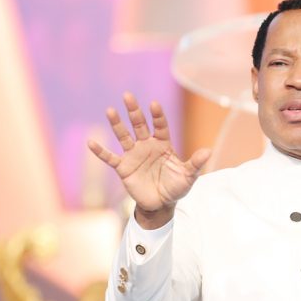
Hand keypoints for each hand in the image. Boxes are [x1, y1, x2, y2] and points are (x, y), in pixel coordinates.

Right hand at [87, 93, 210, 227]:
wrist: (161, 204)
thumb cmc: (176, 187)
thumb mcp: (188, 176)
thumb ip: (196, 164)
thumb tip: (209, 151)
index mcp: (163, 144)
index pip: (160, 126)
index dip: (157, 116)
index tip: (154, 105)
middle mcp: (147, 145)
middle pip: (139, 125)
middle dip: (134, 111)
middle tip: (127, 96)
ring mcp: (134, 155)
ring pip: (124, 136)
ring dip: (117, 124)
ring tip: (110, 111)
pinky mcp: (123, 167)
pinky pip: (110, 158)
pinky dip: (100, 151)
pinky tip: (91, 142)